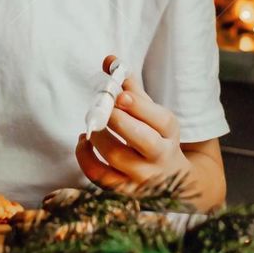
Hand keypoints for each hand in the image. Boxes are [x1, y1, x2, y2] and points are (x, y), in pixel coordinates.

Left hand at [76, 55, 185, 191]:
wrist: (170, 181)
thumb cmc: (155, 138)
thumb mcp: (152, 114)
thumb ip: (131, 87)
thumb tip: (109, 59)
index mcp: (170, 132)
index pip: (160, 119)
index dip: (139, 106)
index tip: (120, 95)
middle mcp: (161, 157)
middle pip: (141, 139)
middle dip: (118, 120)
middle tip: (101, 108)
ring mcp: (143, 179)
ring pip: (116, 156)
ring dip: (98, 135)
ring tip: (92, 124)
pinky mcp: (125, 193)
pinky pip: (100, 177)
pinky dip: (86, 158)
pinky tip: (84, 142)